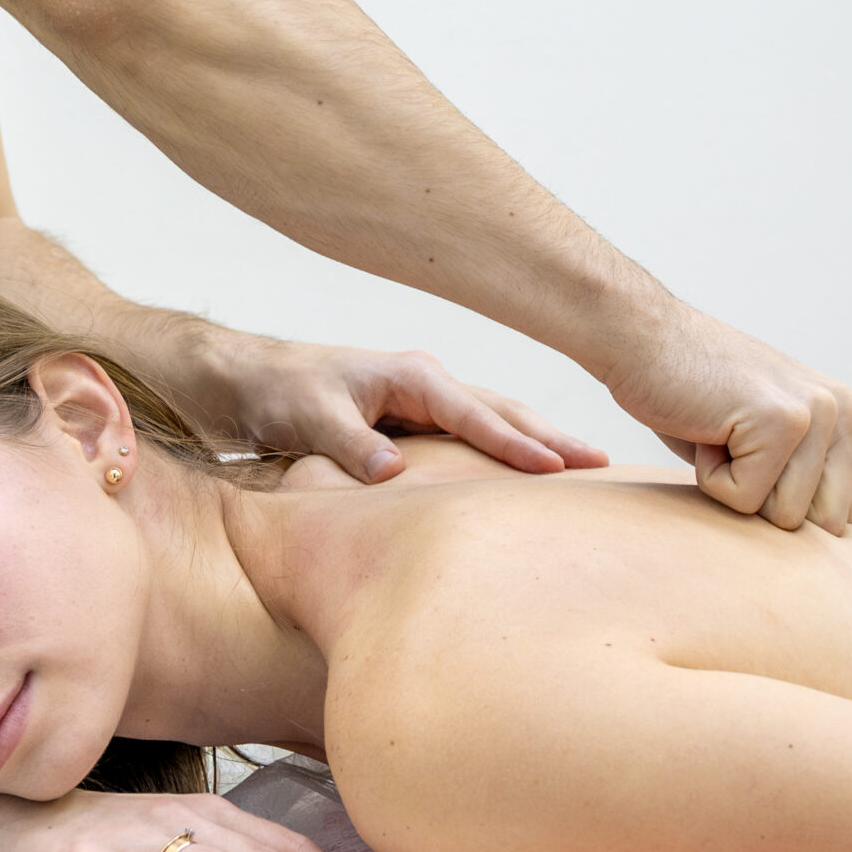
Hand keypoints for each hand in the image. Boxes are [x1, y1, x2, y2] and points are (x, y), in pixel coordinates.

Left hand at [158, 320, 608, 485]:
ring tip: (589, 470)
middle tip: (604, 464)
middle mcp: (426, 384)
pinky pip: (476, 437)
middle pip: (504, 409)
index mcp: (409, 376)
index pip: (474, 414)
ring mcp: (426, 402)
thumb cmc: (275, 393)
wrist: (247, 380)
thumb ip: (349, 444)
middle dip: (553, 437)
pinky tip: (534, 475)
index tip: (556, 469)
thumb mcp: (306, 418)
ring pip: (496, 420)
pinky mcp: (418, 424)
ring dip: (540, 442)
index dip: (514, 444)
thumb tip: (394, 473)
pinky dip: (509, 451)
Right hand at [601, 303, 851, 533]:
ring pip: (783, 515)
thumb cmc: (686, 393)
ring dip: (734, 486)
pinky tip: (703, 429)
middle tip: (731, 448)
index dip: (782, 503)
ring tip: (716, 434)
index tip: (747, 457)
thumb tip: (823, 536)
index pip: (843, 513)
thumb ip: (801, 475)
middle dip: (764, 501)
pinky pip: (745, 498)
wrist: (639, 340)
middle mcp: (844, 412)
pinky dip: (708, 476)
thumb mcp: (759, 438)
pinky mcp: (782, 421)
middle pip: (818, 522)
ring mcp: (817, 414)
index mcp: (847, 416)